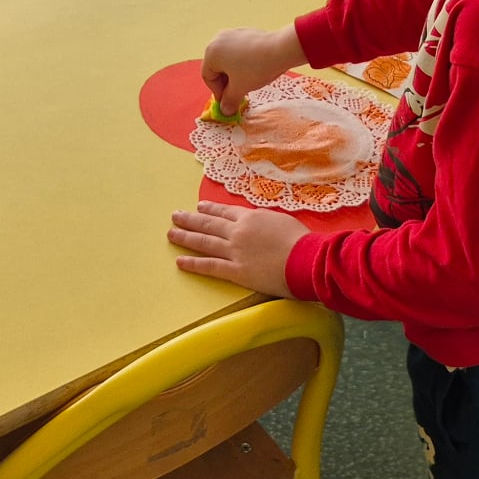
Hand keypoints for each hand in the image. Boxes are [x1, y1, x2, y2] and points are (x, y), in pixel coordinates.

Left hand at [169, 202, 304, 294]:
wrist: (306, 259)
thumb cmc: (301, 240)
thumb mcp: (282, 220)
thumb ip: (265, 221)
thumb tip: (258, 223)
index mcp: (251, 217)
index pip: (225, 211)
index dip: (210, 209)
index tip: (199, 206)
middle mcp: (238, 231)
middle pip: (209, 223)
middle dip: (190, 219)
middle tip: (175, 216)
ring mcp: (235, 251)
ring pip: (205, 242)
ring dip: (186, 237)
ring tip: (171, 233)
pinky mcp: (237, 271)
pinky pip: (211, 266)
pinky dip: (194, 263)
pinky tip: (180, 261)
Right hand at [202, 25, 301, 114]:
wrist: (281, 50)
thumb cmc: (256, 69)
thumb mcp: (240, 88)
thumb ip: (229, 101)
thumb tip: (225, 111)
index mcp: (211, 52)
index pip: (208, 77)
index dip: (217, 92)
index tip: (228, 101)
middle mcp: (217, 39)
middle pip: (216, 67)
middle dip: (226, 82)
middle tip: (238, 93)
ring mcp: (232, 33)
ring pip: (228, 59)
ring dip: (234, 73)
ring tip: (247, 82)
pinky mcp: (245, 32)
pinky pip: (238, 51)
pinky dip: (242, 62)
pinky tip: (255, 70)